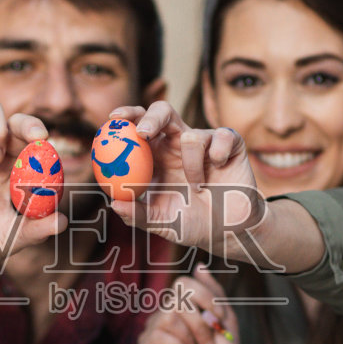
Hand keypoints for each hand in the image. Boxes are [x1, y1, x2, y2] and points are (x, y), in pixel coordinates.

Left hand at [108, 102, 324, 274]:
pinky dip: (218, 154)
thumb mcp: (160, 222)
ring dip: (191, 165)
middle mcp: (178, 144)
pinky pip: (223, 137)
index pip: (138, 126)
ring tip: (198, 187)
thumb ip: (137, 214)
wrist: (228, 231)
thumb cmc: (191, 224)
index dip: (125, 118)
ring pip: (192, 135)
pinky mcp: (230, 144)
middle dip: (151, 117)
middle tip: (143, 133)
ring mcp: (205, 142)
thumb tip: (114, 204)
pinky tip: (218, 170)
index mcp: (157, 156)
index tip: (112, 121)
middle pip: (162, 112)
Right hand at [136, 267, 250, 343]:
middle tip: (210, 342)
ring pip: (166, 316)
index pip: (184, 284)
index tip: (220, 319)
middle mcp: (163, 318)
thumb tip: (199, 265)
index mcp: (182, 309)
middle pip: (175, 298)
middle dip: (200, 320)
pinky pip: (156, 335)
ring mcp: (151, 335)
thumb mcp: (227, 322)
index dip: (205, 297)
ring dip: (191, 336)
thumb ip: (215, 293)